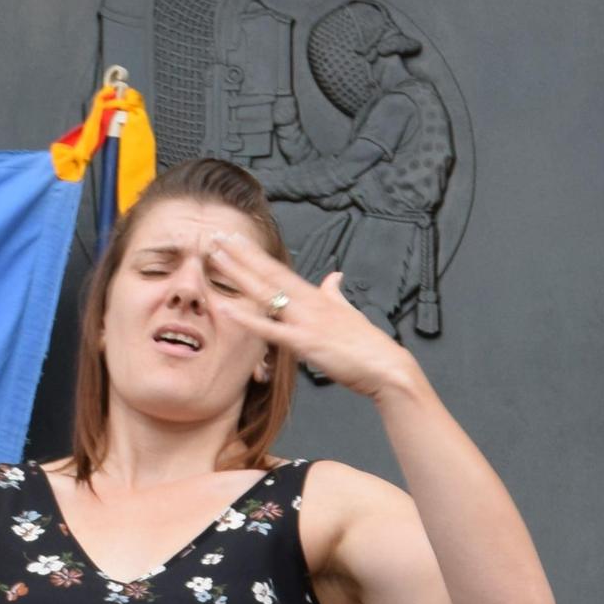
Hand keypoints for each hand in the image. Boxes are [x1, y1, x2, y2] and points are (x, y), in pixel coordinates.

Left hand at [198, 231, 419, 402]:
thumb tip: (335, 276)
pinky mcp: (306, 343)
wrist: (388, 367)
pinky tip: (227, 308)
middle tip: (215, 237)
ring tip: (215, 258)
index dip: (256, 255)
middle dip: (241, 255)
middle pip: (268, 274)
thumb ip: (337, 293)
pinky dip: (248, 319)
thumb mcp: (351, 312)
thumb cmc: (371, 346)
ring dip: (239, 274)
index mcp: (318, 297)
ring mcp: (306, 321)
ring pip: (266, 293)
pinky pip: (271, 330)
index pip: (280, 270)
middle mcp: (309, 303)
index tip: (236, 240)